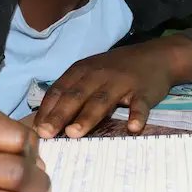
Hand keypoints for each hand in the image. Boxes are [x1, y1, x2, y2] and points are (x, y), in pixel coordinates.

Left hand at [34, 35, 191, 138]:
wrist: (156, 56)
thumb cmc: (115, 70)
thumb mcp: (90, 73)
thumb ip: (71, 92)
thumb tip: (46, 120)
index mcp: (82, 71)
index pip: (59, 90)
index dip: (46, 109)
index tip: (35, 129)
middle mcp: (99, 75)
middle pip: (76, 96)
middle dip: (59, 115)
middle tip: (46, 134)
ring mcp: (122, 83)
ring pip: (102, 100)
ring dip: (87, 117)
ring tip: (74, 133)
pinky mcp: (144, 92)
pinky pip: (140, 105)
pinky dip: (137, 116)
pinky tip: (133, 127)